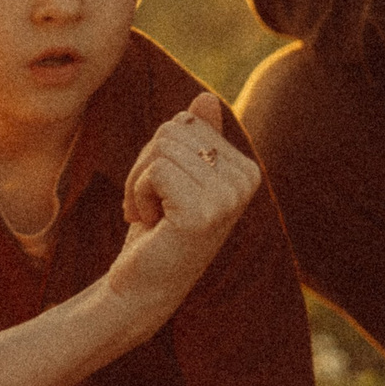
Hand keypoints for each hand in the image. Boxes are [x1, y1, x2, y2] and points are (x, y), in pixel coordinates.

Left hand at [106, 93, 260, 319]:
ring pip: (160, 148)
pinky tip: (150, 224)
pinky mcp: (202, 214)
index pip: (185, 121)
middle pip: (172, 130)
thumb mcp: (176, 178)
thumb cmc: (157, 231)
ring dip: (139, 182)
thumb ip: (195, 139)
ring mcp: (228, 199)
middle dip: (145, 166)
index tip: (165, 194)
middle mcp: (247, 182)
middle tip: (152, 208)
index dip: (158, 154)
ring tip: (152, 217)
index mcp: (246, 170)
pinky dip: (137, 194)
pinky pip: (154, 170)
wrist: (140, 288)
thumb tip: (204, 97)